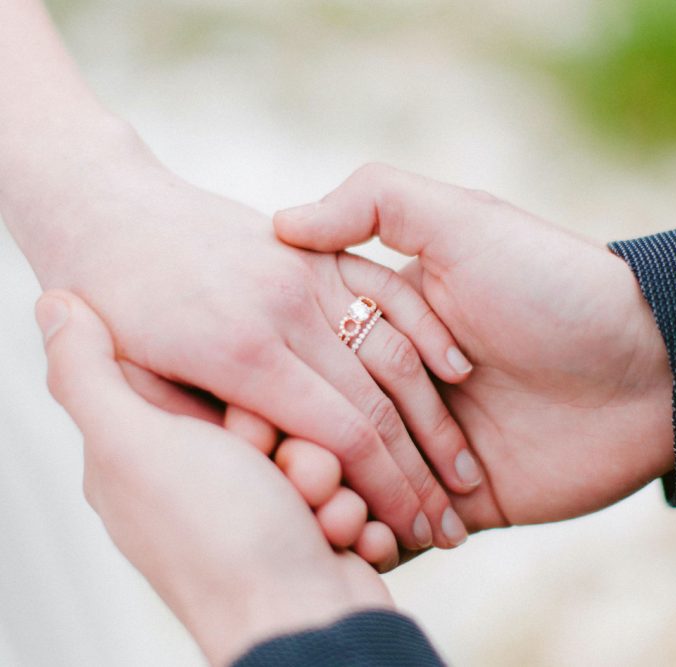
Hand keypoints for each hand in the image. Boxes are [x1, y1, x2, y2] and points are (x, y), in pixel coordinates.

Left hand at [5, 139, 478, 549]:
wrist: (106, 210)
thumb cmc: (110, 308)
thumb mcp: (123, 380)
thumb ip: (192, 426)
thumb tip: (260, 478)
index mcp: (238, 353)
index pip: (341, 434)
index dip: (387, 491)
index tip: (417, 536)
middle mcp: (283, 311)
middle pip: (374, 404)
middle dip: (420, 476)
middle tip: (453, 529)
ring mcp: (304, 274)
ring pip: (392, 352)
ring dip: (437, 421)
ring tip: (467, 476)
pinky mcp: (315, 252)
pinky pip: (388, 289)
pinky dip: (429, 332)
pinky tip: (458, 374)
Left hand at [36, 290, 393, 666]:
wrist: (308, 629)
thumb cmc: (222, 543)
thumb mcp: (136, 449)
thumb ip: (88, 374)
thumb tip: (54, 300)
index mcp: (156, 453)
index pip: (210, 385)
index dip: (243, 407)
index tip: (249, 432)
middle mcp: (210, 475)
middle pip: (275, 414)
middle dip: (300, 451)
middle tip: (291, 482)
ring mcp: (269, 500)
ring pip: (322, 444)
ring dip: (334, 483)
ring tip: (320, 521)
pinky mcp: (320, 519)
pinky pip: (351, 481)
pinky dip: (355, 510)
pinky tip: (345, 537)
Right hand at [275, 164, 674, 528]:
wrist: (647, 366)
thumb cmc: (551, 284)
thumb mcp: (463, 222)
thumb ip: (375, 204)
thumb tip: (282, 223)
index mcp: (385, 326)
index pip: (305, 364)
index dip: (271, 393)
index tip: (245, 416)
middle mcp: (399, 388)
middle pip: (322, 431)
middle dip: (301, 458)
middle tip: (294, 476)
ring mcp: (428, 448)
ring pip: (356, 486)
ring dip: (338, 505)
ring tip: (334, 515)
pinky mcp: (461, 501)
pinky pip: (406, 528)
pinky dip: (385, 540)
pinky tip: (374, 542)